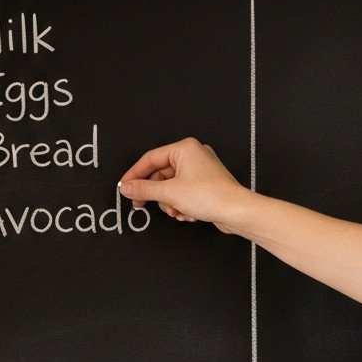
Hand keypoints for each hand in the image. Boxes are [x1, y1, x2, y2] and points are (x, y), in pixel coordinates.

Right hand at [118, 137, 248, 231]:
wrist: (236, 211)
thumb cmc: (212, 195)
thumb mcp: (170, 193)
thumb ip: (144, 189)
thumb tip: (127, 187)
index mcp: (184, 149)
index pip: (150, 159)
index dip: (134, 174)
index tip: (124, 186)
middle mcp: (192, 156)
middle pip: (160, 174)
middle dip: (155, 194)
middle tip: (141, 203)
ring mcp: (199, 170)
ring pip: (170, 186)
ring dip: (169, 202)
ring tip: (175, 211)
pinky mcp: (203, 184)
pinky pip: (181, 193)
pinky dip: (180, 204)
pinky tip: (185, 213)